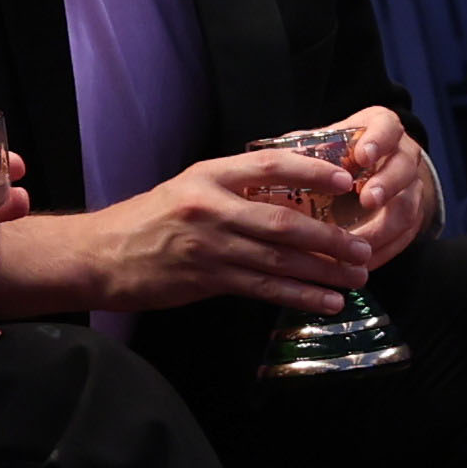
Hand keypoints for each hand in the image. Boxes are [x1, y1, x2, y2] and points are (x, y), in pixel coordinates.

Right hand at [0, 149, 382, 321]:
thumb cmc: (149, 220)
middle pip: (284, 221)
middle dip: (330, 237)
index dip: (313, 169)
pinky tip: (326, 303)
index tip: (347, 179)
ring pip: (279, 259)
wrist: (101, 255)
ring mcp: (211, 245)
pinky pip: (263, 288)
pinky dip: (298, 296)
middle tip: (364, 247)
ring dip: (323, 271)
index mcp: (210, 175)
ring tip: (357, 278)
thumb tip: (288, 194)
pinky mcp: (207, 279)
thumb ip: (233, 188)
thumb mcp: (188, 188)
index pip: (271, 164)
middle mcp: (212, 207)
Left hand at [317, 104, 439, 261]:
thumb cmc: (343, 153)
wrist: (378, 169)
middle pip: (404, 169)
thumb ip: (308, 148)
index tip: (362, 156)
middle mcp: (403, 155)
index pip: (387, 128)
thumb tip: (274, 164)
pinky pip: (404, 238)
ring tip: (358, 243)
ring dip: (384, 227)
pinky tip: (361, 262)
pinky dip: (383, 251)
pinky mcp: (413, 218)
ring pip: (408, 207)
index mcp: (382, 129)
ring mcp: (412, 188)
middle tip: (367, 199)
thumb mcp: (329, 141)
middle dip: (386, 185)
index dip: (378, 141)